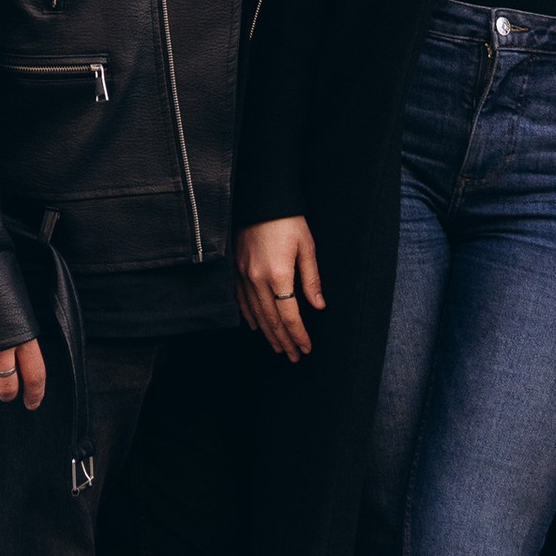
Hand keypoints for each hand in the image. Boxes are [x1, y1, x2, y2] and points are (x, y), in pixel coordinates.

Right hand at [0, 339, 46, 406]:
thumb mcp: (19, 308)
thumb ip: (23, 333)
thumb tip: (26, 358)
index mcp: (22, 335)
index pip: (34, 376)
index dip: (35, 394)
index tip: (32, 403)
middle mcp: (0, 345)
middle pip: (6, 387)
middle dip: (7, 394)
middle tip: (7, 391)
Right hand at [237, 218, 322, 361]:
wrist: (261, 198)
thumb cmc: (288, 220)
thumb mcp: (307, 247)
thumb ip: (311, 280)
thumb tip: (318, 306)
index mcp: (278, 274)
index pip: (289, 315)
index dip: (298, 335)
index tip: (306, 348)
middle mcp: (257, 279)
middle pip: (272, 320)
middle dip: (284, 341)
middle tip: (294, 356)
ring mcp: (243, 275)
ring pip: (256, 314)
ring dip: (268, 334)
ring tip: (279, 348)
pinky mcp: (236, 269)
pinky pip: (242, 300)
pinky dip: (250, 317)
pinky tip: (257, 326)